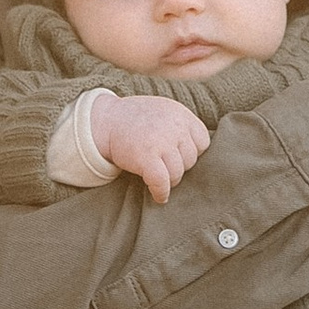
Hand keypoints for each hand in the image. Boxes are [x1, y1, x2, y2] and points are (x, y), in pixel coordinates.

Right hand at [92, 94, 210, 202]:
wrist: (106, 120)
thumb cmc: (135, 119)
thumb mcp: (164, 111)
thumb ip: (181, 126)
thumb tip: (198, 152)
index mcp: (181, 115)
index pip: (203, 142)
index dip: (192, 153)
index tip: (179, 157)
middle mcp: (175, 127)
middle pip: (190, 160)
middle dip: (178, 167)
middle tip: (164, 169)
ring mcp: (161, 142)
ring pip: (177, 173)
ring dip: (169, 181)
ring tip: (160, 180)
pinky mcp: (146, 157)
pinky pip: (162, 182)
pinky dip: (161, 193)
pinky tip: (158, 196)